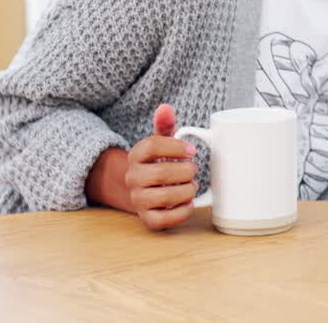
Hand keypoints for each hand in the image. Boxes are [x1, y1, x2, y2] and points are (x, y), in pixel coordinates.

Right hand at [125, 104, 197, 230]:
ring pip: (163, 197)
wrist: (140, 189)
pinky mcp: (146, 218)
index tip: (192, 150)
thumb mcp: (159, 141)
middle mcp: (133, 178)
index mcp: (136, 155)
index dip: (175, 147)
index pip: (152, 146)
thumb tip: (166, 107)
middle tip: (194, 170)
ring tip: (192, 186)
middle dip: (185, 171)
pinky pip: (162, 220)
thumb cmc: (156, 162)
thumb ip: (164, 125)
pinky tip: (189, 203)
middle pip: (160, 173)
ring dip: (186, 191)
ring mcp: (138, 199)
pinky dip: (180, 213)